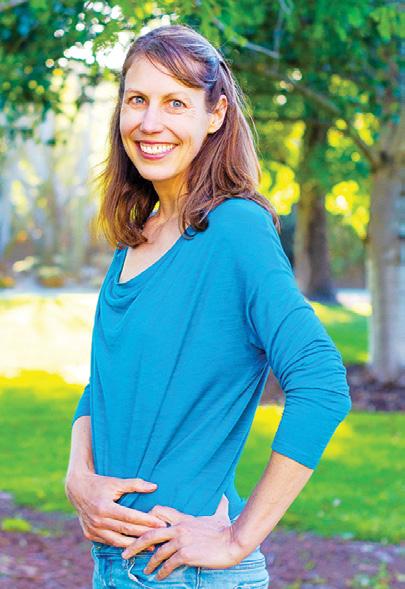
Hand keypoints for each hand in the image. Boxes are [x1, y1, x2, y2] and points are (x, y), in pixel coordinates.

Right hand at [65, 471, 167, 546]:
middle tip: (160, 535)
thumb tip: (154, 487)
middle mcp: (98, 521)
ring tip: (150, 546)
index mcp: (104, 507)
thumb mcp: (116, 482)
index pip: (130, 516)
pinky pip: (109, 542)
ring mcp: (93, 530)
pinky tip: (134, 546)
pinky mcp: (90, 535)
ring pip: (117, 541)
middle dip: (144, 533)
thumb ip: (135, 484)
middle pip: (126, 530)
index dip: (146, 521)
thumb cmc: (99, 483)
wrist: (77, 489)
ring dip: (134, 545)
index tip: (161, 523)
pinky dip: (122, 544)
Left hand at [121, 495, 242, 579]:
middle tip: (125, 552)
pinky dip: (162, 571)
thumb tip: (225, 496)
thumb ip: (219, 505)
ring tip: (144, 569)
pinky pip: (168, 564)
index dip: (147, 520)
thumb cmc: (226, 529)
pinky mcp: (186, 554)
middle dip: (135, 543)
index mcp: (183, 518)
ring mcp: (181, 541)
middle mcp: (179, 528)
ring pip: (158, 551)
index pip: (158, 514)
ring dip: (149, 562)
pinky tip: (159, 576)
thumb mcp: (219, 514)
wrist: (233, 541)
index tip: (139, 529)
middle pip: (150, 533)